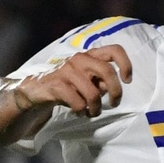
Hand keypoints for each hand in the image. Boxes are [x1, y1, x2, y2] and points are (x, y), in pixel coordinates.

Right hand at [14, 45, 132, 116]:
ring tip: (92, 112)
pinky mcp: (56, 84)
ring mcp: (67, 70)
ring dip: (96, 108)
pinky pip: (78, 103)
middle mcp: (80, 59)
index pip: (114, 50)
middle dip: (116, 91)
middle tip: (114, 103)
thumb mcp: (88, 81)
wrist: (36, 89)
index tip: (127, 80)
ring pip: (93, 93)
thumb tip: (112, 89)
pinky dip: (82, 112)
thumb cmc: (69, 85)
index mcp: (90, 55)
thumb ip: (102, 81)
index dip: (126, 64)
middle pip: (107, 71)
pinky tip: (79, 113)